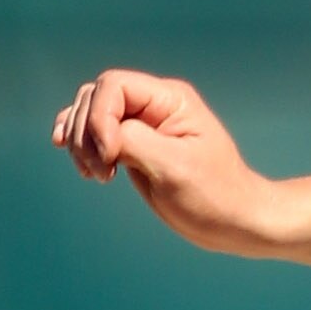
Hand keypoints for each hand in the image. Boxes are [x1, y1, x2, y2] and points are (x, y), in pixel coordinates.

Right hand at [50, 70, 273, 254]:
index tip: (109, 157)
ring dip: (79, 140)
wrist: (235, 222)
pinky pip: (96, 132)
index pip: (113, 86)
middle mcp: (154, 105)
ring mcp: (142, 125)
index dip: (99, 117)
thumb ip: (132, 140)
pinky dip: (80, 143)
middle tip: (102, 173)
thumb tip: (102, 133)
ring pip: (89, 113)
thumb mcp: (173, 167)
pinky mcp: (134, 146)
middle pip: (95, 97)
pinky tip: (75, 158)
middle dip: (86, 132)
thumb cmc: (215, 196)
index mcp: (170, 99)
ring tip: (94, 174)